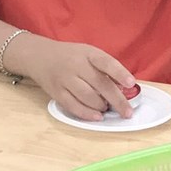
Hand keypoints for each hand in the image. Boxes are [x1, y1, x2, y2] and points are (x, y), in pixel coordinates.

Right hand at [20, 36, 135, 119]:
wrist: (39, 56)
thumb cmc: (71, 56)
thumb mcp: (88, 53)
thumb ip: (104, 68)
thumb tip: (123, 87)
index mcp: (88, 53)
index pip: (106, 62)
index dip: (120, 73)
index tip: (131, 83)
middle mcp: (76, 65)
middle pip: (100, 84)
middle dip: (117, 100)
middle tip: (127, 111)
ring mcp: (65, 79)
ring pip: (88, 97)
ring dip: (101, 106)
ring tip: (107, 108)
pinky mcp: (57, 93)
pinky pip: (73, 106)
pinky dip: (87, 114)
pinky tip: (97, 116)